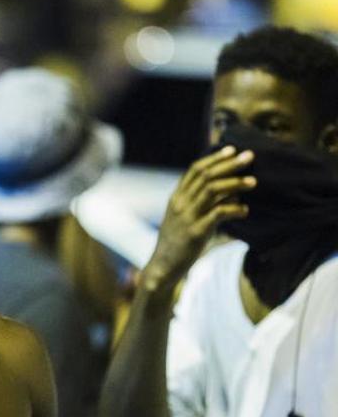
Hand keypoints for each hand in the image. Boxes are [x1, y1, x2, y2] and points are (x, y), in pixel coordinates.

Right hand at [143, 146, 255, 295]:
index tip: (232, 150)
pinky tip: (245, 210)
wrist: (163, 266)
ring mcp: (187, 217)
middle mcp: (180, 203)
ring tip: (253, 182)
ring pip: (213, 190)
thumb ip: (201, 204)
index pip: (195, 169)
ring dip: (235, 183)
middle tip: (250, 157)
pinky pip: (218, 214)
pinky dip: (234, 209)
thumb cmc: (177, 243)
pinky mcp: (196, 232)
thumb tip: (230, 191)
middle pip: (206, 175)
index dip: (215, 158)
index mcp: (177, 197)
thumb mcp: (183, 218)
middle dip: (230, 164)